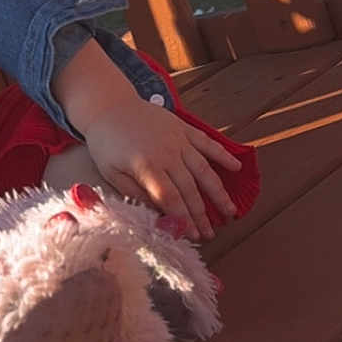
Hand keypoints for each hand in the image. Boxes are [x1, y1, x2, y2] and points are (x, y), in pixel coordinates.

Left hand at [82, 96, 240, 240]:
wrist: (107, 105)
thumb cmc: (106, 142)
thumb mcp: (110, 172)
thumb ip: (134, 193)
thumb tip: (158, 213)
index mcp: (146, 166)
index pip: (171, 199)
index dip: (183, 219)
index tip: (193, 236)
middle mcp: (166, 153)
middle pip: (189, 189)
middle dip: (201, 215)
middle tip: (210, 234)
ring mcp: (177, 139)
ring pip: (203, 169)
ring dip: (219, 192)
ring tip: (231, 212)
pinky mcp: (182, 127)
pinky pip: (206, 142)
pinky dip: (222, 154)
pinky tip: (236, 168)